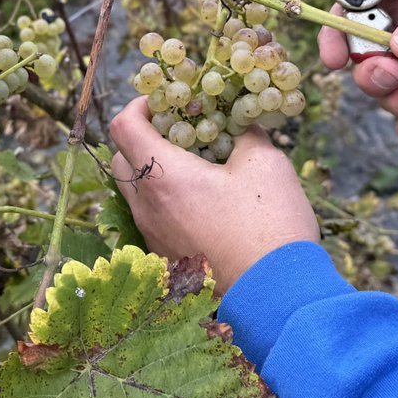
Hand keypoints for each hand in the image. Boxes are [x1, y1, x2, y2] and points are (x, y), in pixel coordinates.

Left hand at [108, 96, 319, 295]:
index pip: (122, 126)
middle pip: (121, 158)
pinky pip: (152, 218)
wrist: (276, 296)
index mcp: (163, 176)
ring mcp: (152, 236)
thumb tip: (240, 123)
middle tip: (181, 131)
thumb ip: (247, 133)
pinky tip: (204, 202)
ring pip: (136, 192)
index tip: (166, 102)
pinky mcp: (165, 258)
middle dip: (143, 137)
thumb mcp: (267, 164)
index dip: (139, 105)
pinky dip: (166, 201)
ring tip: (196, 167)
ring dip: (155, 172)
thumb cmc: (270, 225)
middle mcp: (146, 207)